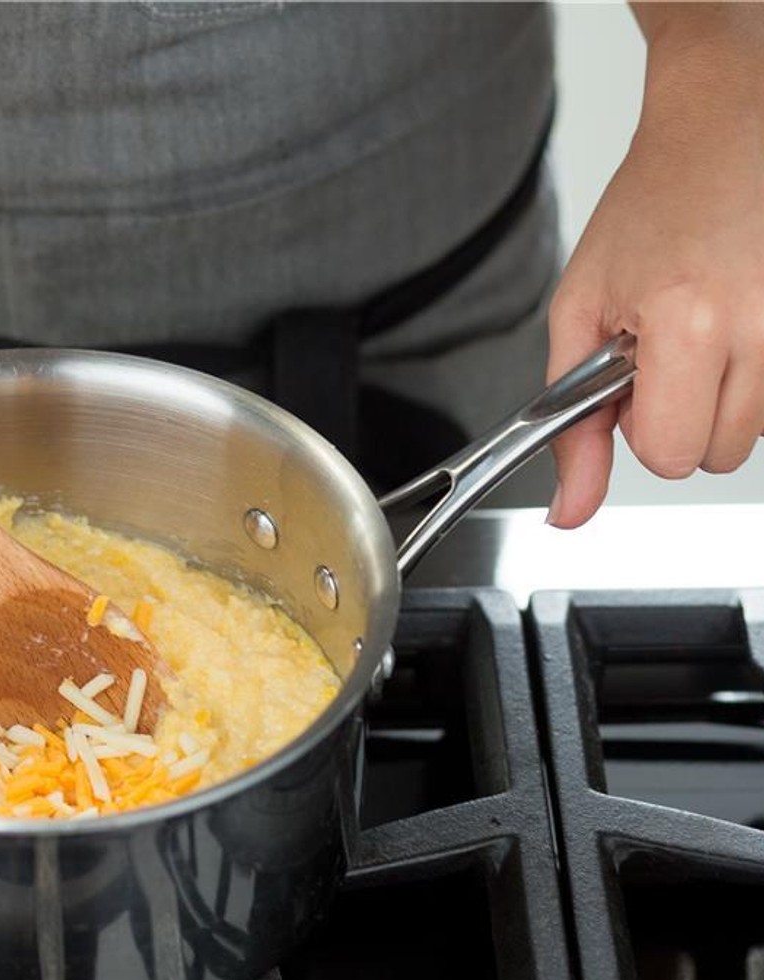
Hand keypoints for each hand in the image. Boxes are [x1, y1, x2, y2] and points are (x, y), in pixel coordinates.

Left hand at [546, 7, 763, 527]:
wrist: (722, 130)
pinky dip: (754, 375)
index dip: (639, 428)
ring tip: (699, 330)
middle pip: (716, 454)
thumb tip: (572, 512)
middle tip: (664, 351)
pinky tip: (735, 324)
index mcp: (687, 324)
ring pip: (755, 433)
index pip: (668, 455)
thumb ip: (572, 424)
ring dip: (720, 399)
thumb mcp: (579, 313)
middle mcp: (760, 327)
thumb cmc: (648, 209)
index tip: (632, 381)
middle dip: (680, 417)